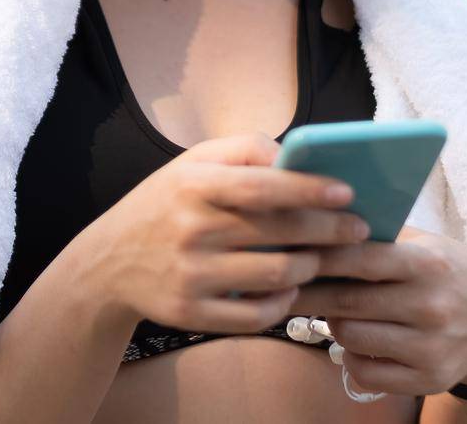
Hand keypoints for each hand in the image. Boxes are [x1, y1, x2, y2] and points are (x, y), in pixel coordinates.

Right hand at [89, 132, 372, 333]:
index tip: (346, 191)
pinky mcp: (190, 314)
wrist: (107, 263)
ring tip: (324, 256)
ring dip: (311, 265)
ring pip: (274, 275)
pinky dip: (284, 302)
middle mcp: (190, 231)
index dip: (308, 189)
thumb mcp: (192, 163)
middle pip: (277, 233)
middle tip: (359, 229)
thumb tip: (297, 156)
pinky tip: (292, 287)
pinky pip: (256, 315)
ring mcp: (189, 277)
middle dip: (329, 231)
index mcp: (192, 186)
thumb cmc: (167, 204)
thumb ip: (245, 149)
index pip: (260, 186)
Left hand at [289, 226, 466, 396]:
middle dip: (308, 292)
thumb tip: (323, 225)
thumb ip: (382, 237)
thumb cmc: (449, 273)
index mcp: (428, 266)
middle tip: (286, 284)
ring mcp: (430, 348)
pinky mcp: (428, 380)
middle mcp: (431, 308)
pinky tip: (357, 342)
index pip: (362, 260)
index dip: (321, 256)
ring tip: (333, 309)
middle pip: (348, 302)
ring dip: (332, 323)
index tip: (291, 252)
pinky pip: (365, 372)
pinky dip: (350, 356)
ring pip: (350, 338)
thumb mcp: (427, 245)